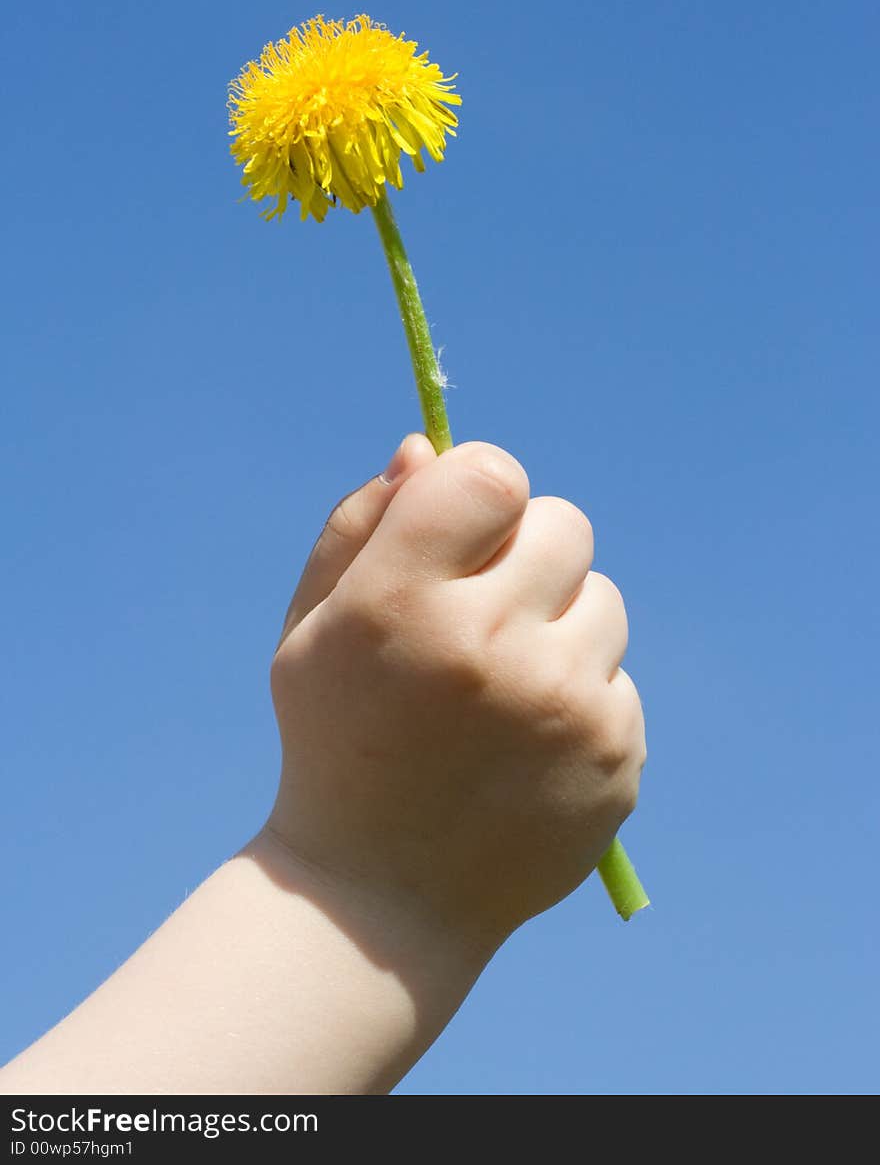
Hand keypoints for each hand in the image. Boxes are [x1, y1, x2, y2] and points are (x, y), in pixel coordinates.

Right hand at [268, 434, 645, 955]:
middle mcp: (489, 649)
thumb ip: (359, 524)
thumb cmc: (336, 740)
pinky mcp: (616, 759)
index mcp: (401, 604)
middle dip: (527, 553)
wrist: (379, 900)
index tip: (467, 527)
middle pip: (566, 525)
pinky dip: (581, 698)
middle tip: (486, 610)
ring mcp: (564, 709)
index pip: (492, 477)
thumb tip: (429, 449)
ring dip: (561, 624)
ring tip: (505, 687)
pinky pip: (618, 679)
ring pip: (605, 599)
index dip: (482, 491)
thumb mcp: (310, 629)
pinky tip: (527, 748)